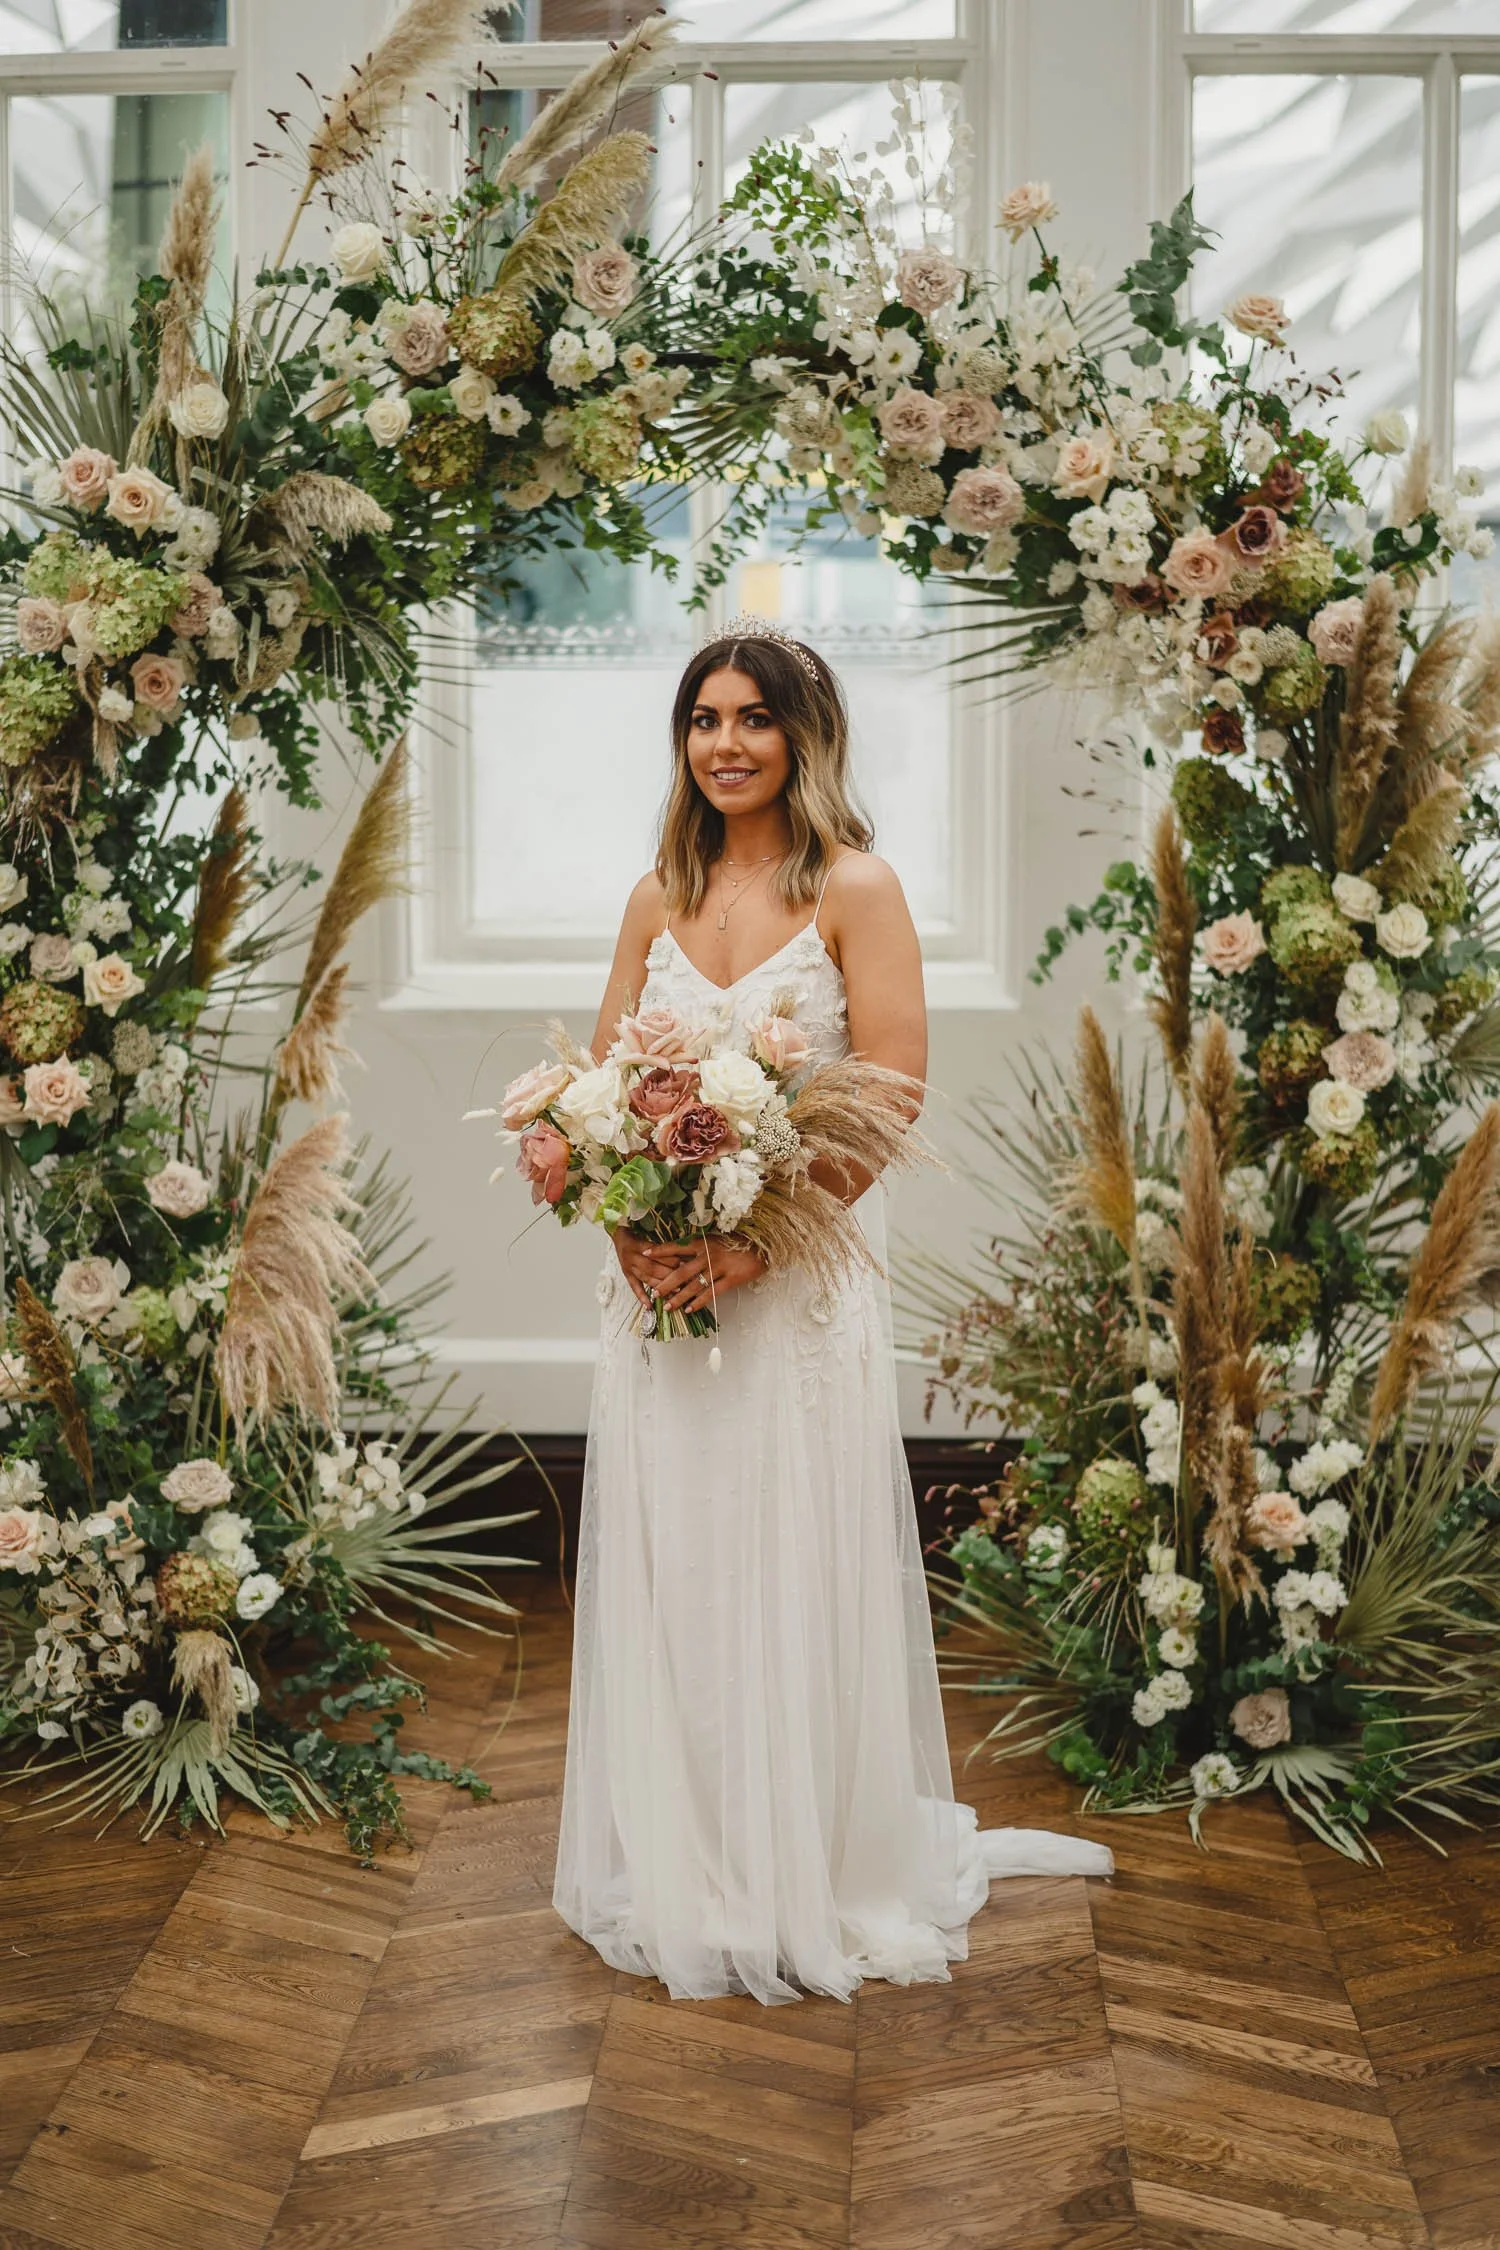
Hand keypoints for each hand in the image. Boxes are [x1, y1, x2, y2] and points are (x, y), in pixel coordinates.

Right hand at [613, 1226, 681, 1310]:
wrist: (618, 1236)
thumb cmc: (638, 1236)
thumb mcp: (650, 1237)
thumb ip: (663, 1249)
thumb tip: (684, 1258)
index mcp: (641, 1246)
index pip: (658, 1255)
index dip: (672, 1260)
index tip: (686, 1266)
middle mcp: (633, 1257)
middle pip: (652, 1268)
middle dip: (668, 1275)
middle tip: (683, 1282)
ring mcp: (628, 1267)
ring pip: (646, 1278)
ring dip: (659, 1287)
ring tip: (673, 1295)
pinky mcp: (626, 1275)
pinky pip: (634, 1287)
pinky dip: (642, 1297)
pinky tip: (649, 1306)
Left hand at [650, 1234, 767, 1316]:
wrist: (762, 1247)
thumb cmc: (738, 1243)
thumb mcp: (716, 1240)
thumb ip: (699, 1249)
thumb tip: (679, 1258)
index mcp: (703, 1242)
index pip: (677, 1246)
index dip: (660, 1250)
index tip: (645, 1252)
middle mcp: (708, 1255)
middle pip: (682, 1271)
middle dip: (666, 1283)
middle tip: (654, 1292)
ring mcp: (719, 1268)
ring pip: (694, 1285)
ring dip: (679, 1297)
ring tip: (668, 1306)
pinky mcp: (730, 1279)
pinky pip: (711, 1293)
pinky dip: (699, 1302)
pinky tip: (689, 1310)